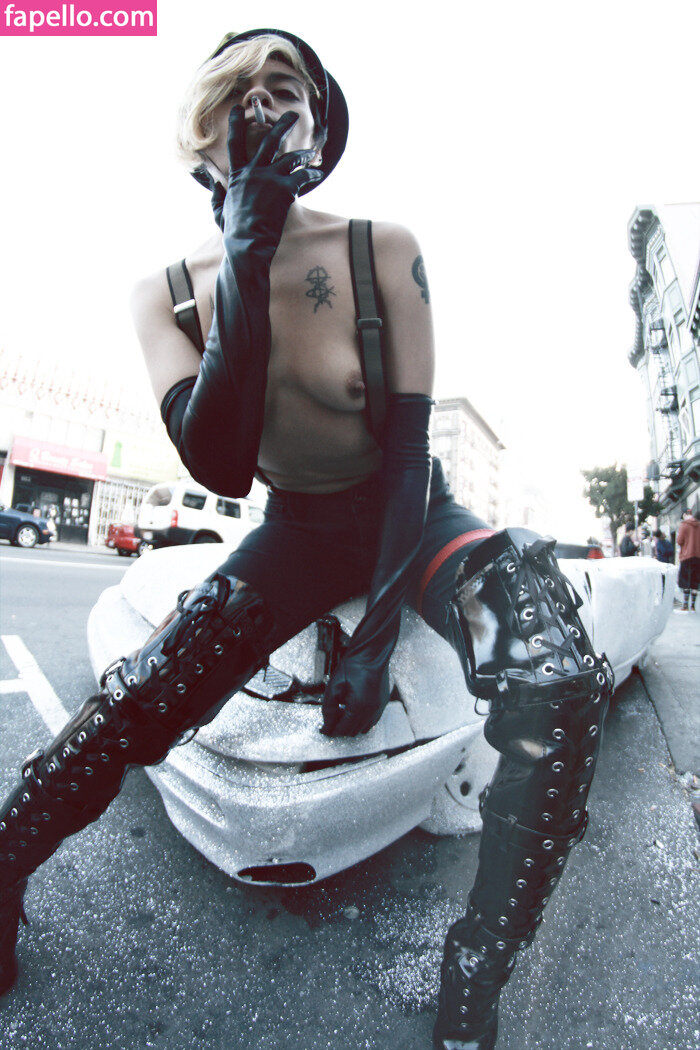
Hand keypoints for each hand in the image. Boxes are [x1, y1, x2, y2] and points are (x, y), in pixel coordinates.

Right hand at [219, 106, 322, 245]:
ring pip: (291, 158)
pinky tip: (317, 173)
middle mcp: (253, 172)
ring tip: (311, 152)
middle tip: (293, 116)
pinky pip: (302, 176)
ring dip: (303, 154)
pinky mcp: (285, 190)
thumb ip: (217, 194)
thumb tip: (213, 181)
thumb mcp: (219, 211)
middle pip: (269, 141)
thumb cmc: (233, 232)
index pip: (235, 143)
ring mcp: (270, 179)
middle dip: (282, 125)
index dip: (236, 124)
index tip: (239, 109)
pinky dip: (311, 173)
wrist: (247, 245)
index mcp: (237, 176)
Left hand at [321, 651, 390, 736]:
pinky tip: (353, 710)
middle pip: (353, 731)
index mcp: (359, 707)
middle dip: (340, 728)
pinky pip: (372, 721)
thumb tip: (327, 724)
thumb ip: (329, 708)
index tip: (322, 730)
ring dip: (351, 726)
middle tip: (330, 720)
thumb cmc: (353, 667)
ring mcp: (379, 708)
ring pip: (363, 728)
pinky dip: (361, 721)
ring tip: (341, 714)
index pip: (343, 729)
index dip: (331, 731)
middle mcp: (372, 711)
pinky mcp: (383, 703)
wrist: (371, 653)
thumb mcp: (334, 686)